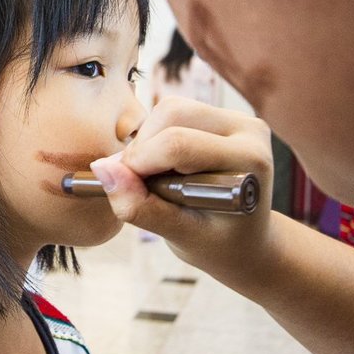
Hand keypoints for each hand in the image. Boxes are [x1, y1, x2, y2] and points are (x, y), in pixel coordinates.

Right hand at [90, 97, 274, 291]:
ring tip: (153, 178)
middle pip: (172, 114)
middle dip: (141, 148)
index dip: (138, 162)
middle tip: (136, 183)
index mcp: (248, 162)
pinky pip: (175, 112)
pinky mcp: (225, 116)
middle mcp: (249, 131)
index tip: (123, 188)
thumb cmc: (217, 244)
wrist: (246, 241)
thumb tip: (103, 169)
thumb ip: (140, 206)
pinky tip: (165, 167)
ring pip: (170, 108)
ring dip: (147, 141)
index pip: (178, 145)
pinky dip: (156, 137)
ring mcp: (239, 120)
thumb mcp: (179, 236)